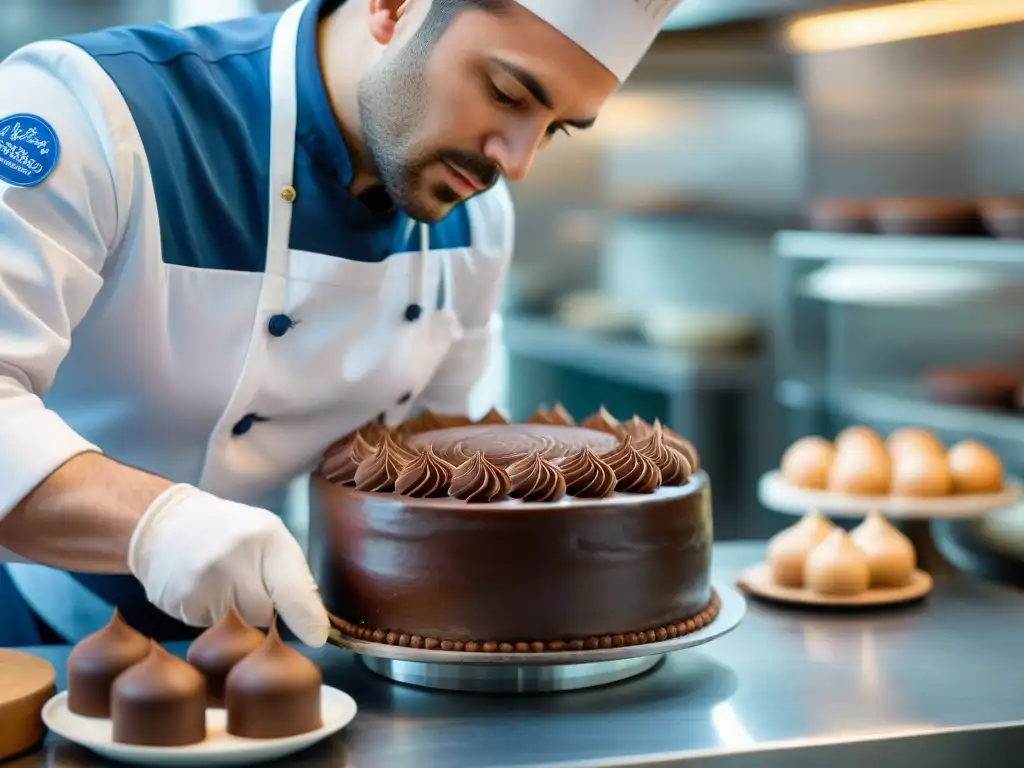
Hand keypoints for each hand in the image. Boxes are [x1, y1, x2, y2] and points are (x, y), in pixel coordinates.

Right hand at [127, 484, 329, 646]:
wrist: (166, 524)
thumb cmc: (231, 530)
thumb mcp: (270, 536)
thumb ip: (294, 576)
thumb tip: (316, 626)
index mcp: (266, 538)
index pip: (293, 590)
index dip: (307, 619)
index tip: (317, 637)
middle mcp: (234, 560)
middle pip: (263, 614)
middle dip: (261, 604)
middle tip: (245, 577)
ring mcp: (203, 583)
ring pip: (236, 626)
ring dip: (235, 613)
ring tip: (221, 580)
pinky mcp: (180, 603)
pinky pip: (208, 627)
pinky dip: (210, 615)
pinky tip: (202, 588)